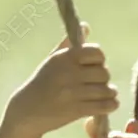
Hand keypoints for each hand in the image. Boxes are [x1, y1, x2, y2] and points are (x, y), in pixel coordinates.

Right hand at [7, 23, 118, 137]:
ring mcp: (73, 92)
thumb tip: (86, 26)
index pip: (97, 52)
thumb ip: (69, 44)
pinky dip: (110, 105)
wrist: (26, 111)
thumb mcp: (52, 61)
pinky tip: (107, 105)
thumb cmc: (42, 84)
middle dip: (103, 79)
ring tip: (104, 95)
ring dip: (109, 93)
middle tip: (97, 84)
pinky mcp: (76, 110)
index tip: (94, 66)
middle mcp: (69, 73)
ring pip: (106, 90)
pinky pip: (104, 106)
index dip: (99, 59)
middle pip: (104, 72)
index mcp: (64, 57)